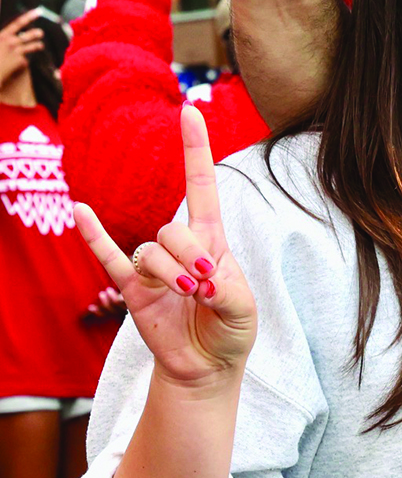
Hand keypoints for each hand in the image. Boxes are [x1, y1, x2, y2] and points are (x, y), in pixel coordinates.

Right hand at [0, 14, 45, 81]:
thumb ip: (3, 36)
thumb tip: (9, 34)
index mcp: (2, 35)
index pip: (17, 23)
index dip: (28, 17)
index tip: (38, 11)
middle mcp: (10, 42)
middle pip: (28, 35)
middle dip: (35, 33)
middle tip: (41, 32)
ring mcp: (16, 52)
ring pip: (32, 47)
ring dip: (37, 45)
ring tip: (40, 45)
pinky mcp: (20, 61)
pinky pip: (26, 59)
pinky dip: (24, 61)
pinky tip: (21, 63)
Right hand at [74, 105, 256, 387]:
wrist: (207, 367)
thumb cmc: (231, 331)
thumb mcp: (245, 312)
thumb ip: (229, 293)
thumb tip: (202, 281)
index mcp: (213, 242)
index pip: (202, 188)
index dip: (196, 151)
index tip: (191, 111)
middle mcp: (180, 247)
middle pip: (173, 228)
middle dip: (190, 257)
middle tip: (205, 287)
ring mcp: (153, 267)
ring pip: (150, 251)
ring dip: (169, 274)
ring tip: (186, 296)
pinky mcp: (133, 290)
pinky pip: (109, 258)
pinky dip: (94, 236)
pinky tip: (80, 211)